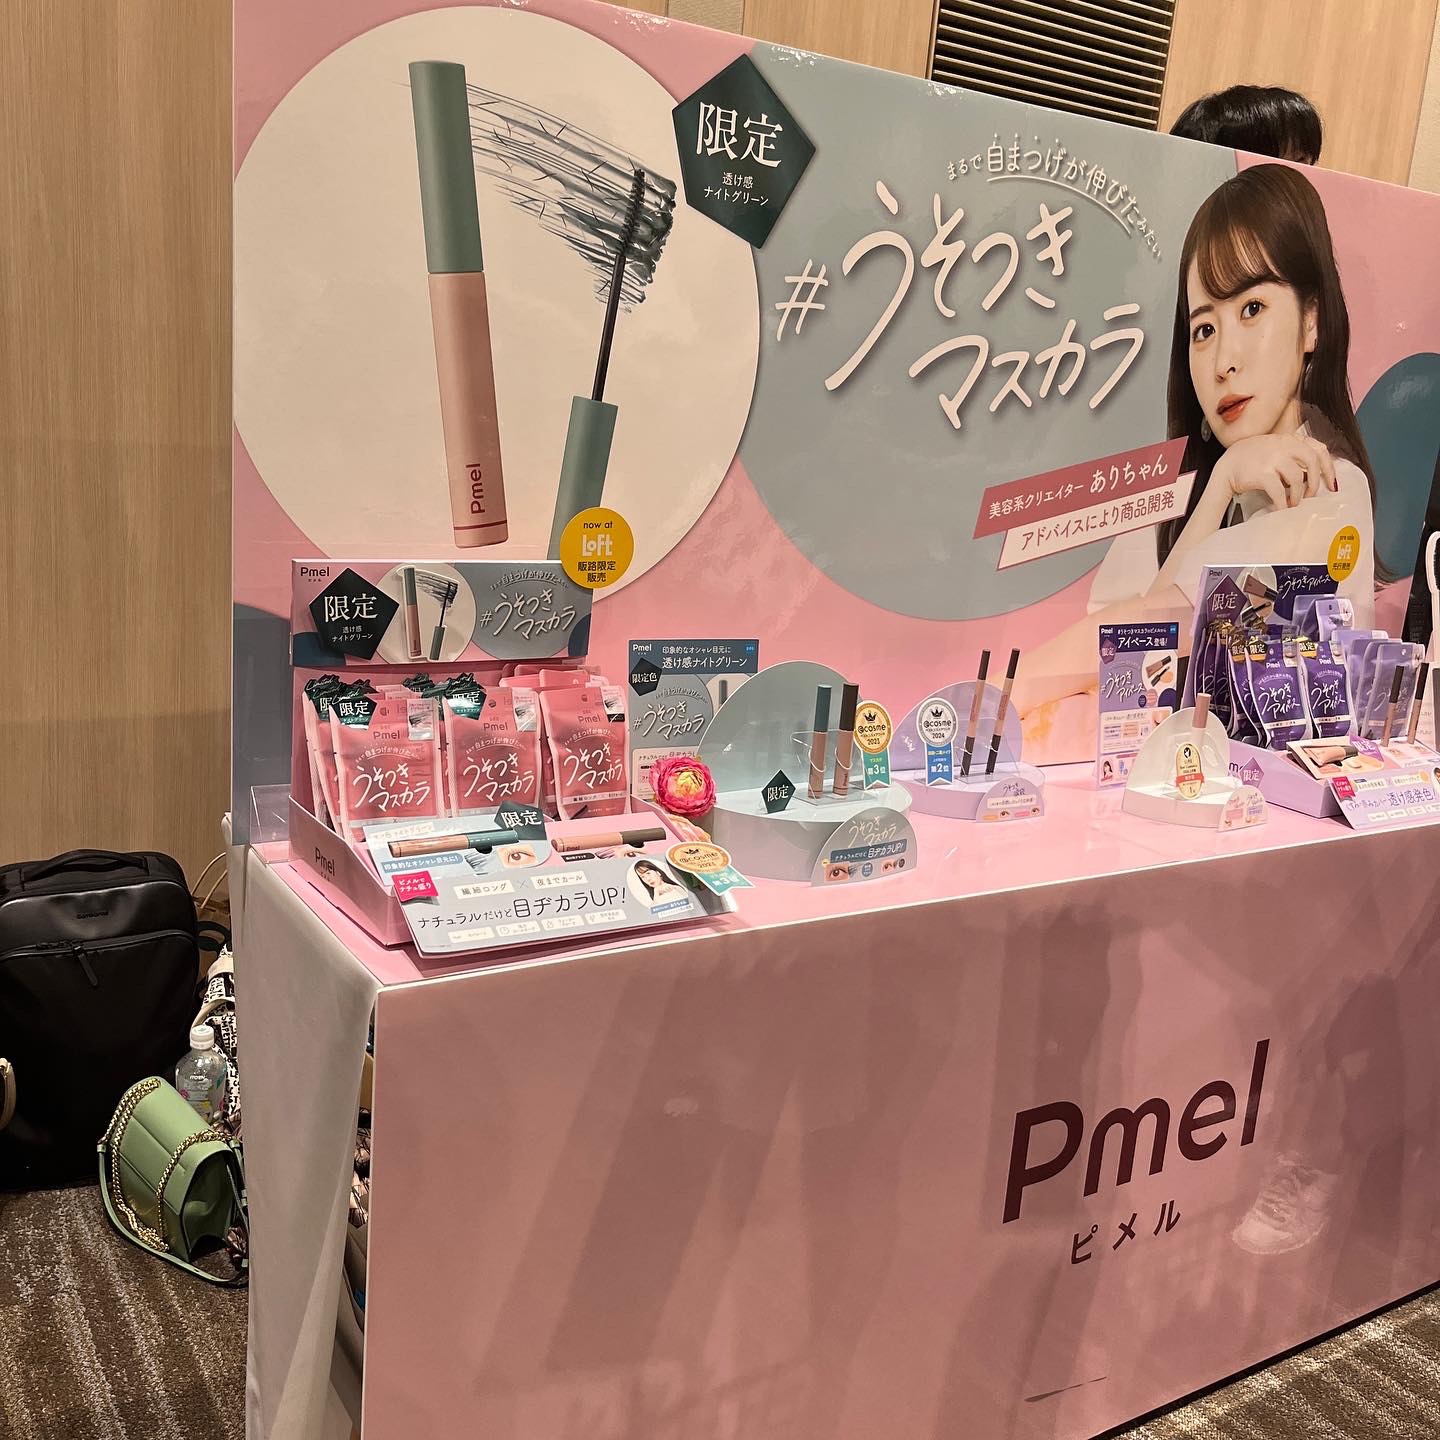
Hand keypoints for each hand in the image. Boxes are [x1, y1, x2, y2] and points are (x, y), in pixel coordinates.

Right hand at [1210, 432, 1336, 510]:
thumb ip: (1293, 454)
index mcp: (1288, 439)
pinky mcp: (1262, 473)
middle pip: (1312, 461)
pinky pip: (1279, 492)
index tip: (1331, 483)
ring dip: (1298, 495)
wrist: (1226, 466)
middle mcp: (1282, 445)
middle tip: (1311, 496)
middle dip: (1315, 482)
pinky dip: (1283, 503)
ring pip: (1297, 478)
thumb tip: (1315, 472)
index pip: (1318, 448)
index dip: (1328, 467)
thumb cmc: (1251, 460)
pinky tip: (1282, 508)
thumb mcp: (1275, 448)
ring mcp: (1272, 458)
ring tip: (1293, 503)